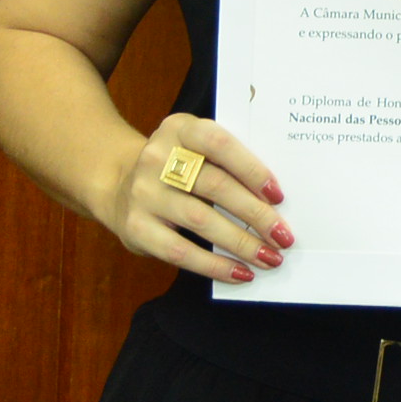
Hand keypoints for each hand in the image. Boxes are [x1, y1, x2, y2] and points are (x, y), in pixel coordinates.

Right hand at [111, 114, 289, 283]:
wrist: (117, 183)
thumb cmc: (176, 167)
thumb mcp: (195, 148)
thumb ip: (227, 162)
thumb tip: (275, 202)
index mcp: (179, 128)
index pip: (219, 143)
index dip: (251, 169)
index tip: (278, 195)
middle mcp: (157, 157)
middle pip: (215, 185)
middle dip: (255, 214)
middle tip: (283, 236)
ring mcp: (143, 193)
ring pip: (201, 220)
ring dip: (241, 243)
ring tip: (269, 257)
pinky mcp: (136, 228)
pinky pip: (181, 251)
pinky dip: (215, 266)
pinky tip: (240, 273)